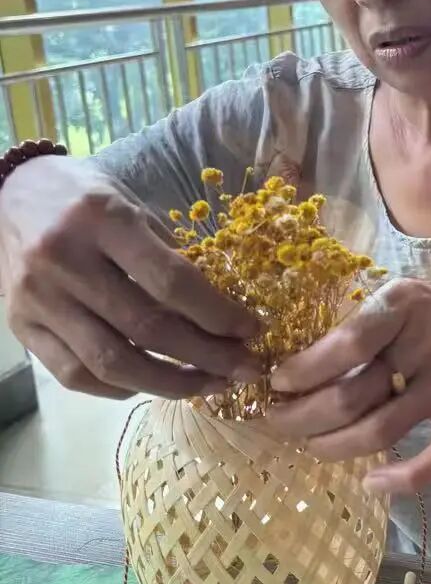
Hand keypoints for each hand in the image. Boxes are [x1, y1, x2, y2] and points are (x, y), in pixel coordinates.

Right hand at [0, 155, 258, 398]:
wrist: (9, 194)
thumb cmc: (85, 198)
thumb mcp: (132, 206)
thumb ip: (169, 255)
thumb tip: (223, 312)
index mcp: (102, 220)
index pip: (171, 281)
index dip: (219, 314)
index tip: (253, 330)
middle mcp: (65, 261)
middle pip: (147, 329)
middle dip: (207, 357)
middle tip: (245, 368)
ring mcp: (38, 300)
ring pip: (112, 363)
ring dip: (171, 384)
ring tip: (210, 385)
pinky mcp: (21, 328)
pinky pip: (76, 375)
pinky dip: (121, 388)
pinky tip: (153, 384)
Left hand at [267, 278, 430, 493]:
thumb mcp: (399, 301)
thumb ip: (359, 327)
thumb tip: (294, 369)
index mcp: (404, 304)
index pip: (348, 343)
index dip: (306, 370)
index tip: (277, 384)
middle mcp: (428, 343)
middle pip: (355, 394)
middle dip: (304, 417)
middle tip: (278, 422)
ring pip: (383, 429)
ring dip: (336, 446)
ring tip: (312, 445)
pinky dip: (406, 478)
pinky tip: (372, 484)